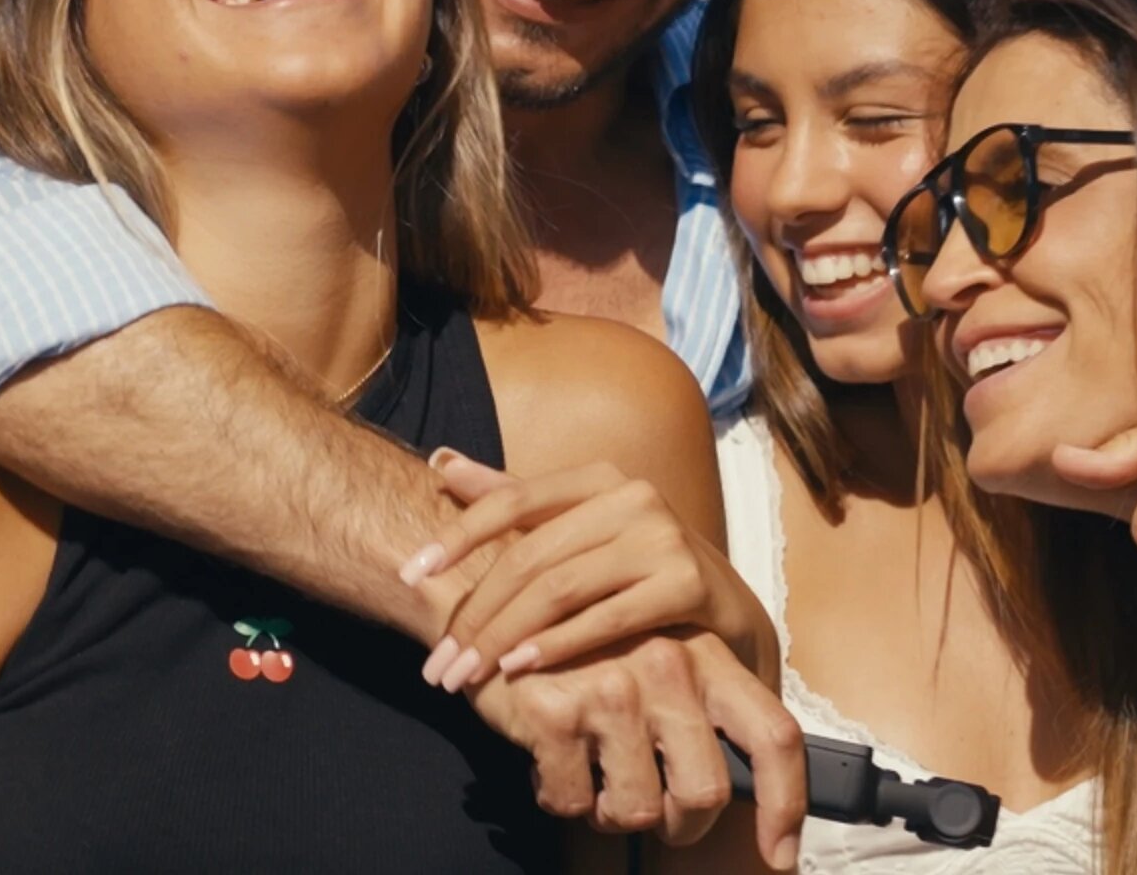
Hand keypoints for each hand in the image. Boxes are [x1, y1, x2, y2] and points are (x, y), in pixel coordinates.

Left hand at [404, 452, 774, 688]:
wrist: (727, 617)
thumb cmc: (639, 572)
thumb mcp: (578, 530)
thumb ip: (511, 498)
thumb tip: (438, 460)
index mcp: (599, 477)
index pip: (512, 499)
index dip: (457, 535)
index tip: (409, 575)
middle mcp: (633, 496)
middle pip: (531, 555)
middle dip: (476, 613)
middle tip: (438, 665)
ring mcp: (664, 537)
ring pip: (561, 588)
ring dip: (504, 637)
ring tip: (467, 674)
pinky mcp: (688, 583)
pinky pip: (606, 618)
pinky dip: (557, 645)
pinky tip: (520, 670)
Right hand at [466, 628, 805, 869]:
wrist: (500, 608)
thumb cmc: (590, 647)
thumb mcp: (663, 658)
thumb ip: (704, 711)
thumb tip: (744, 786)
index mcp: (708, 655)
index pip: (773, 735)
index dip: (786, 804)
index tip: (780, 855)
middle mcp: (669, 666)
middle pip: (703, 793)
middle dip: (679, 824)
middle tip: (651, 808)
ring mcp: (612, 689)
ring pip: (637, 810)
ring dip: (612, 812)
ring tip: (595, 774)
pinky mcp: (556, 713)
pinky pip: (573, 802)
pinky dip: (561, 796)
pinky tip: (552, 759)